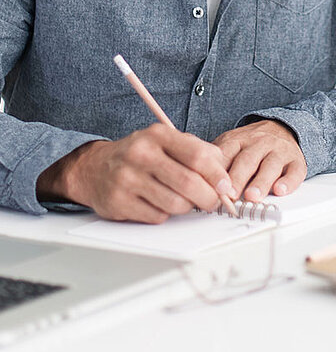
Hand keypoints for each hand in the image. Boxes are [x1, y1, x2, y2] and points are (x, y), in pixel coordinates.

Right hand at [37, 124, 233, 223]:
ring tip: (184, 200)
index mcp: (158, 135)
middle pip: (189, 183)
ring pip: (175, 204)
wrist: (94, 167)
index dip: (218, 175)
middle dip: (209, 198)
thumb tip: (224, 175)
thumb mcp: (167, 142)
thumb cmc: (141, 155)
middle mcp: (141, 154)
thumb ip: (198, 151)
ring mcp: (127, 178)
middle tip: (213, 202)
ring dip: (186, 207)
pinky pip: (157, 217)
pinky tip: (159, 203)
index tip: (226, 187)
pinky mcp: (118, 202)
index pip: (198, 156)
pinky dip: (166, 214)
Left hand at [213, 120, 306, 202]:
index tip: (214, 185)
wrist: (282, 128)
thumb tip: (197, 178)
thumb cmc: (252, 144)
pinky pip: (294, 172)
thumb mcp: (231, 144)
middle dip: (238, 177)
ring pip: (271, 166)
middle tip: (231, 194)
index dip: (220, 169)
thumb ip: (216, 159)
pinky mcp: (296, 162)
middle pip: (248, 160)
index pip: (228, 153)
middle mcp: (260, 143)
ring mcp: (279, 152)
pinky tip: (280, 190)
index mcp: (240, 139)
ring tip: (252, 196)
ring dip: (261, 182)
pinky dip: (288, 182)